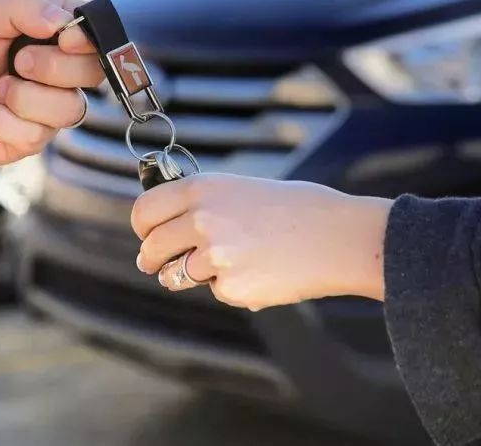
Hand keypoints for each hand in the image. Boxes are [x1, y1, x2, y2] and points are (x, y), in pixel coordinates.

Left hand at [0, 0, 102, 166]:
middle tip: (17, 62)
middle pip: (93, 72)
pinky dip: (5, 122)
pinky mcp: (34, 138)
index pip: (96, 33)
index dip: (89, 39)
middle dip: (51, 67)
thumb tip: (65, 22)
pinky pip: (39, 134)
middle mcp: (59, 71)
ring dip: (25, 98)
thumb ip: (24, 5)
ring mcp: (49, 107)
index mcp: (53, 33)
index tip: (64, 39)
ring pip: (71, 108)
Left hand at [130, 174, 391, 310]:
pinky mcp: (231, 288)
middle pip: (152, 248)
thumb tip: (168, 227)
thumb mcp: (241, 189)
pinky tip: (260, 273)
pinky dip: (231, 288)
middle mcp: (201, 220)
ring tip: (223, 265)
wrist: (338, 237)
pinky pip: (216, 292)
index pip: (144, 211)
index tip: (147, 237)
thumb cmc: (297, 209)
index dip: (143, 228)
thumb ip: (203, 205)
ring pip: (176, 276)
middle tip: (156, 265)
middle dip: (152, 260)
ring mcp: (214, 257)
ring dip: (187, 276)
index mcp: (202, 189)